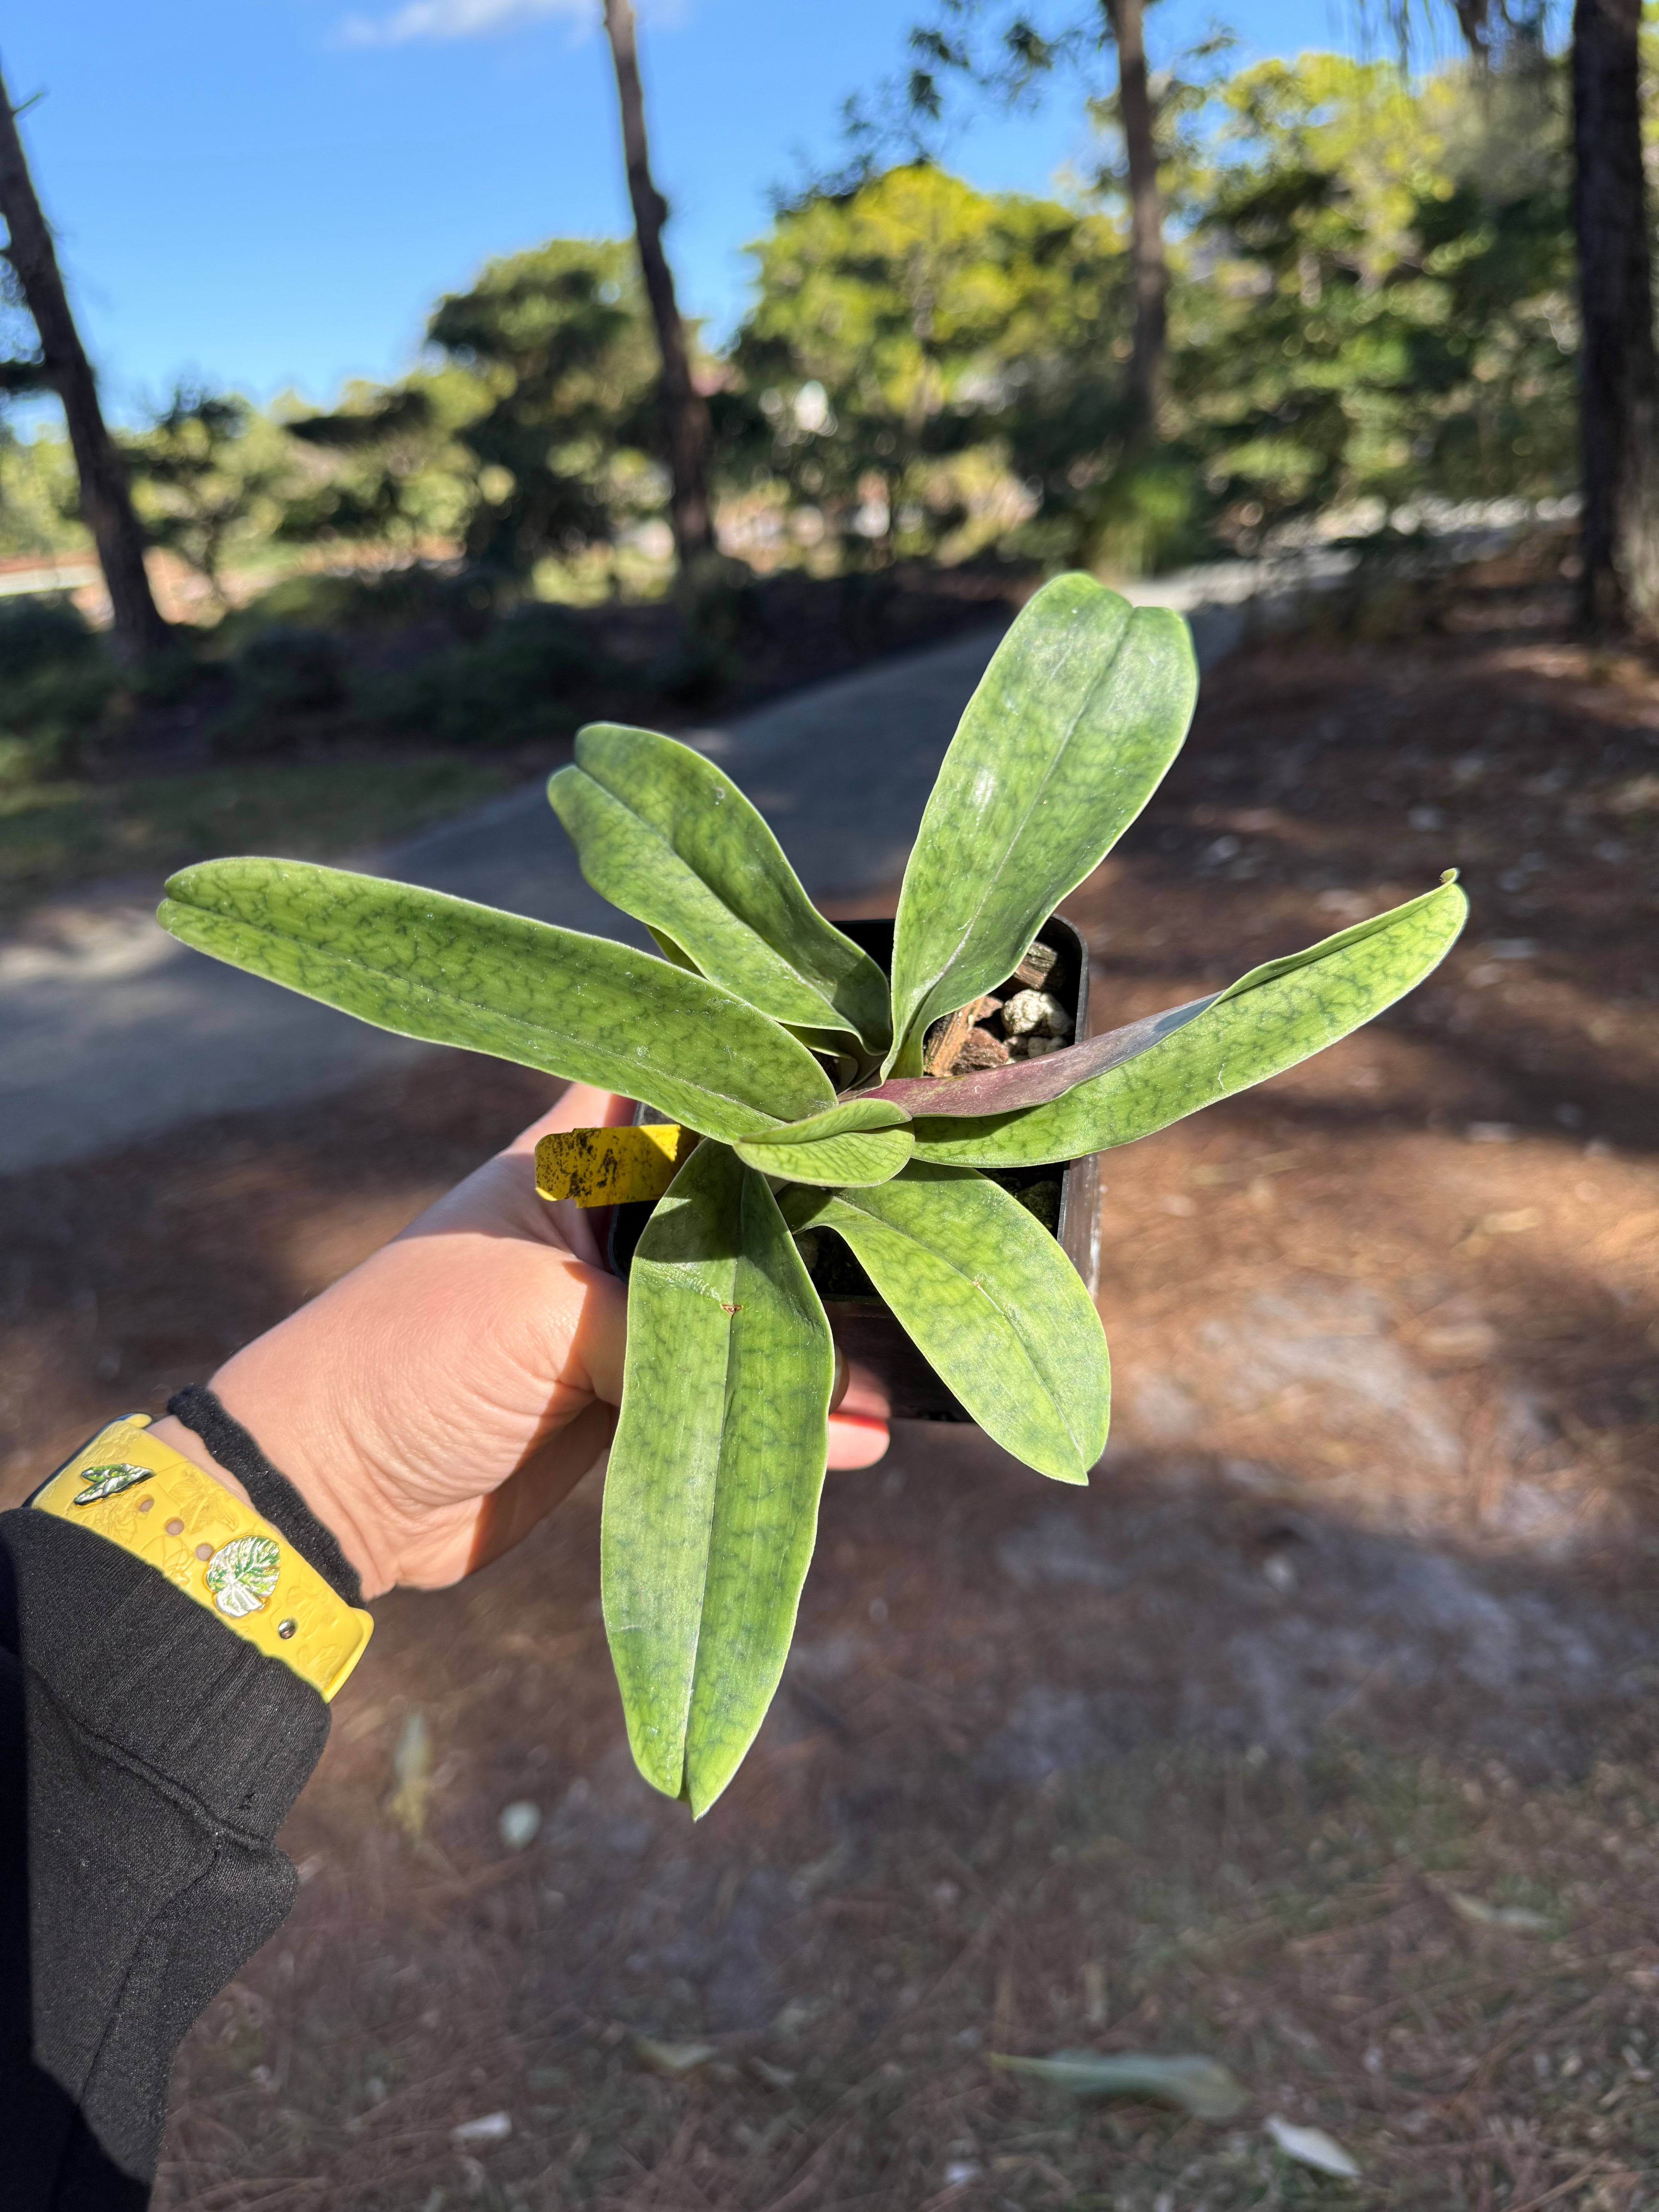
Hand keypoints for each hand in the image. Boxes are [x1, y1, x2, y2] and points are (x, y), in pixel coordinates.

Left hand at [152, 1084, 889, 1597]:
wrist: (338, 1493)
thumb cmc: (421, 1356)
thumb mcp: (555, 1313)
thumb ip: (689, 1332)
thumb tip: (842, 1399)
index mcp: (585, 1148)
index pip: (704, 1082)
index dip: (788, 1088)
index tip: (886, 1102)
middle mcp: (619, 1212)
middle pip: (751, 1200)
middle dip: (830, 1227)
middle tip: (924, 1235)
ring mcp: (631, 1304)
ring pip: (753, 1299)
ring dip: (817, 1338)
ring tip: (894, 1364)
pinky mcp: (638, 1392)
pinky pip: (732, 1387)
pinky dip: (792, 1412)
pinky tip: (859, 1432)